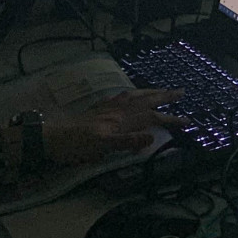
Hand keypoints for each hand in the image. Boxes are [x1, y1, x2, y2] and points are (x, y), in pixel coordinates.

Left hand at [46, 89, 187, 165]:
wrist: (49, 139)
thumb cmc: (76, 146)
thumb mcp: (102, 147)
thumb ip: (127, 141)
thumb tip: (152, 136)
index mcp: (121, 119)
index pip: (151, 118)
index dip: (170, 120)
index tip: (187, 121)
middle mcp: (117, 110)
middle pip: (145, 101)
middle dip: (164, 97)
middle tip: (181, 92)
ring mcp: (106, 108)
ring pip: (133, 96)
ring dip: (149, 93)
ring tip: (160, 90)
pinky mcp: (97, 110)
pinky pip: (119, 98)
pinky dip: (130, 95)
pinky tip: (128, 96)